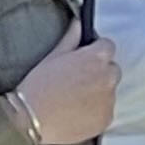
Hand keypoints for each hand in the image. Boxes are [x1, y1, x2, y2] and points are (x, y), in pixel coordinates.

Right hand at [13, 23, 118, 144]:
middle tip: (77, 80)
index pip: (108, 46)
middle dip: (99, 72)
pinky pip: (105, 111)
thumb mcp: (52, 57)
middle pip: (112, 69)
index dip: (95, 51)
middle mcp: (108, 78)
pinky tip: (76, 113)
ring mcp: (109, 100)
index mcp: (96, 58)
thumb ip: (70, 39)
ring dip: (98, 92)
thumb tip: (78, 24)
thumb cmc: (39, 86)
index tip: (85, 58)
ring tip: (74, 99)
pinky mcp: (106, 120)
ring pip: (109, 92)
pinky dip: (96, 112)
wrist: (31, 120)